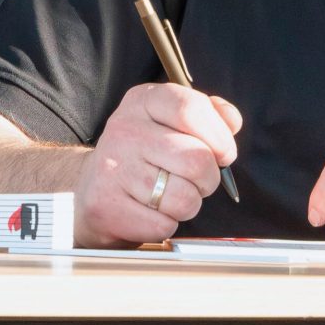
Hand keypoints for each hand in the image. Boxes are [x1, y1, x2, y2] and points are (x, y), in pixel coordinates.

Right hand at [73, 83, 241, 247]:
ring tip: (175, 195)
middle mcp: (125, 129)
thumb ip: (211, 113)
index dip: (219, 136)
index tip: (225, 153)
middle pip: (196, 160)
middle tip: (200, 180)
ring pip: (184, 198)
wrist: (93, 186)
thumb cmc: (146, 151)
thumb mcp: (174, 119)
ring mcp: (112, 168)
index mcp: (144, 100)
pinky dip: (167, 224)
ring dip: (190, 203)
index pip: (191, 109)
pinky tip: (153, 211)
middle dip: (209, 178)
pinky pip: (162, 225)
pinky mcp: (104, 206)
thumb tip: (232, 122)